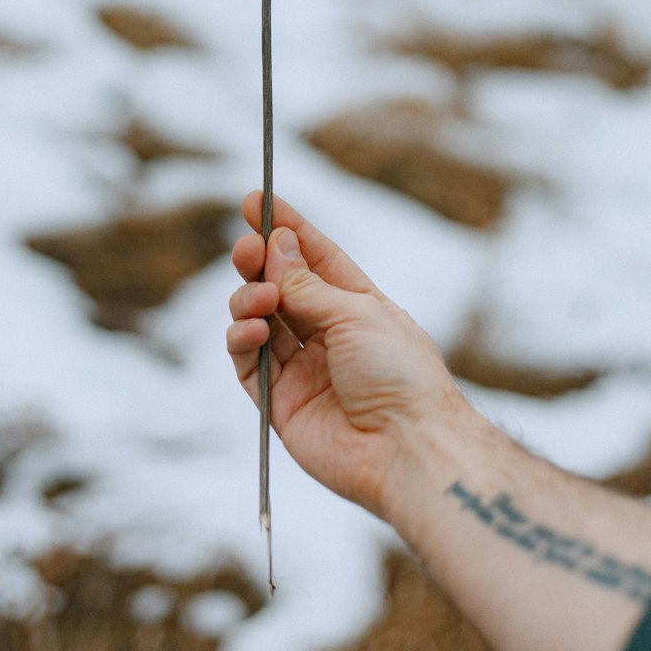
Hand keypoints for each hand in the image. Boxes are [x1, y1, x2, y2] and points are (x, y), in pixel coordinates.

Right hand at [227, 192, 456, 518]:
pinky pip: (249, 362)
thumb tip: (278, 246)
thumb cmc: (400, 376)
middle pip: (281, 286)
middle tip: (247, 249)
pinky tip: (251, 330)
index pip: (316, 258)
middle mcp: (329, 334)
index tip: (256, 200)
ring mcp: (303, 369)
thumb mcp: (356, 313)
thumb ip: (307, 285)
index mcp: (359, 307)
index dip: (288, 229)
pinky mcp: (280, 403)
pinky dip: (242, 340)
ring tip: (260, 299)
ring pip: (258, 320)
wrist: (408, 450)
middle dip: (259, 262)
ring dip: (249, 299)